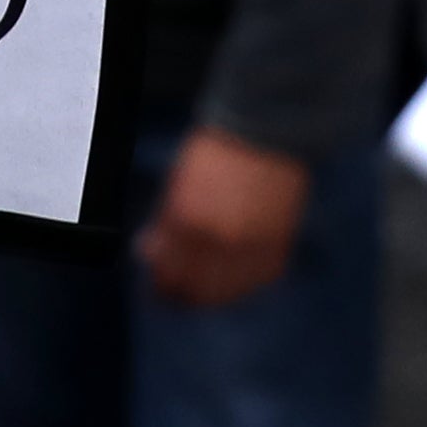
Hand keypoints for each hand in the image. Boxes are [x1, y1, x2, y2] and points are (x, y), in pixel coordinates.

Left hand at [135, 130, 308, 308]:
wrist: (264, 131)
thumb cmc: (216, 152)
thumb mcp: (178, 184)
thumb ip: (164, 224)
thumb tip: (149, 253)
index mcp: (187, 220)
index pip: (167, 274)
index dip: (160, 286)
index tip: (158, 288)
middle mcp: (219, 239)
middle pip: (196, 291)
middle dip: (183, 295)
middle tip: (178, 294)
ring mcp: (251, 245)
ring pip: (227, 293)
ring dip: (212, 294)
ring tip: (205, 288)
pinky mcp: (277, 246)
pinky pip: (256, 280)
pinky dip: (243, 283)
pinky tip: (234, 276)